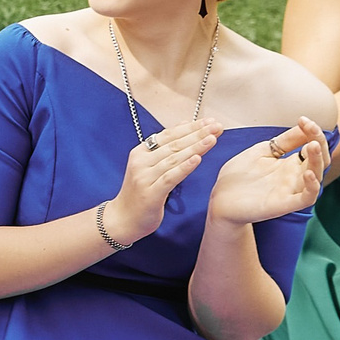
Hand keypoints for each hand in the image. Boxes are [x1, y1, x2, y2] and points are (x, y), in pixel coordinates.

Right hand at [102, 120, 220, 245]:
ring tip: (212, 139)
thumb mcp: (149, 166)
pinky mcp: (151, 193)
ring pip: (174, 159)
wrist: (122, 218)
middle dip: (197, 134)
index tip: (210, 121)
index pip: (168, 135)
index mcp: (140, 152)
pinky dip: (184, 167)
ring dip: (195, 147)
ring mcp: (144, 177)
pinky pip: (170, 177)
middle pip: (173, 145)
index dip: (190, 127)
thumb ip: (165, 147)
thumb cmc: (139, 193)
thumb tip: (184, 124)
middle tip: (217, 126)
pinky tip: (197, 159)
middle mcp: (141, 162)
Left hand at [206, 118, 329, 227]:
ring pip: (316, 176)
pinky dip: (312, 186)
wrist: (220, 200)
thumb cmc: (239, 177)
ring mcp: (291, 191)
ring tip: (312, 145)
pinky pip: (307, 198)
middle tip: (311, 128)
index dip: (312, 132)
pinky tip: (308, 173)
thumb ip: (283, 142)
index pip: (312, 147)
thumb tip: (304, 125)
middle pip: (320, 160)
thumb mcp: (262, 152)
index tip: (303, 119)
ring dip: (318, 160)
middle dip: (319, 142)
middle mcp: (295, 177)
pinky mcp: (284, 204)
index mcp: (290, 164)